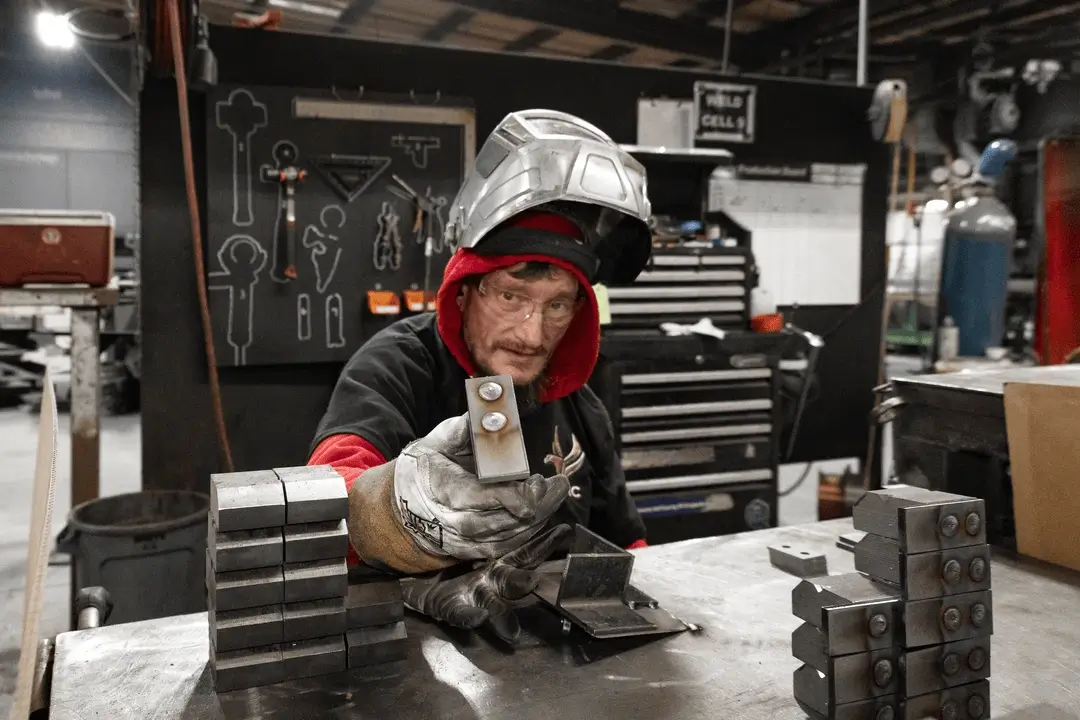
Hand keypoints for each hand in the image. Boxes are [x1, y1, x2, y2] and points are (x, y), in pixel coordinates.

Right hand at [392, 413, 569, 560]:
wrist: (403, 505)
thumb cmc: (427, 466)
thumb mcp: (439, 441)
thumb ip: (464, 429)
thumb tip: (488, 413)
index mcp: (441, 486)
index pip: (476, 496)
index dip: (508, 495)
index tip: (534, 481)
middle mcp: (450, 519)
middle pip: (498, 521)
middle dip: (534, 505)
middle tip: (557, 485)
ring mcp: (460, 540)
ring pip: (505, 537)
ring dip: (536, 518)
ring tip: (554, 494)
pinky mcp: (470, 551)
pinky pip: (503, 548)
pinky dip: (526, 532)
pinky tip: (542, 513)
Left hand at [401, 524, 571, 643]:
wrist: (419, 573)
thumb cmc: (451, 552)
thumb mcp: (475, 533)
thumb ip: (497, 515)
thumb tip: (523, 488)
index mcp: (500, 560)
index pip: (527, 552)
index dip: (545, 543)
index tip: (564, 532)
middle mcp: (491, 580)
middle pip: (513, 581)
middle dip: (523, 582)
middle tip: (534, 581)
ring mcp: (472, 597)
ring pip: (493, 607)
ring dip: (503, 615)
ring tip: (513, 624)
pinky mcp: (450, 609)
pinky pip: (460, 614)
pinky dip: (468, 616)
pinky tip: (476, 618)